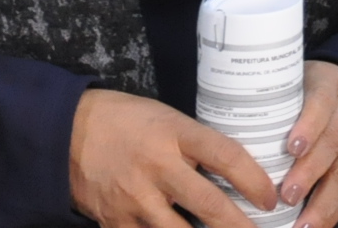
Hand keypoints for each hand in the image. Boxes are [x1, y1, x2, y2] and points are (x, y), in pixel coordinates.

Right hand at [68, 88, 271, 227]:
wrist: (66, 132)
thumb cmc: (124, 121)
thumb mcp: (166, 119)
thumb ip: (195, 146)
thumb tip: (233, 173)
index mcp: (174, 133)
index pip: (226, 156)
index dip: (254, 181)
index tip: (270, 199)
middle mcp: (157, 167)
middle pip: (210, 205)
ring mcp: (136, 198)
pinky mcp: (116, 221)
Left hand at [277, 61, 337, 227]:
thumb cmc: (305, 93)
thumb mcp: (292, 86)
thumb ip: (272, 107)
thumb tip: (233, 145)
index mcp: (329, 82)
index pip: (321, 102)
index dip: (309, 126)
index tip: (291, 149)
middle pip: (334, 141)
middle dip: (310, 172)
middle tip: (287, 196)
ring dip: (324, 202)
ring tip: (303, 225)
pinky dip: (336, 209)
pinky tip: (317, 224)